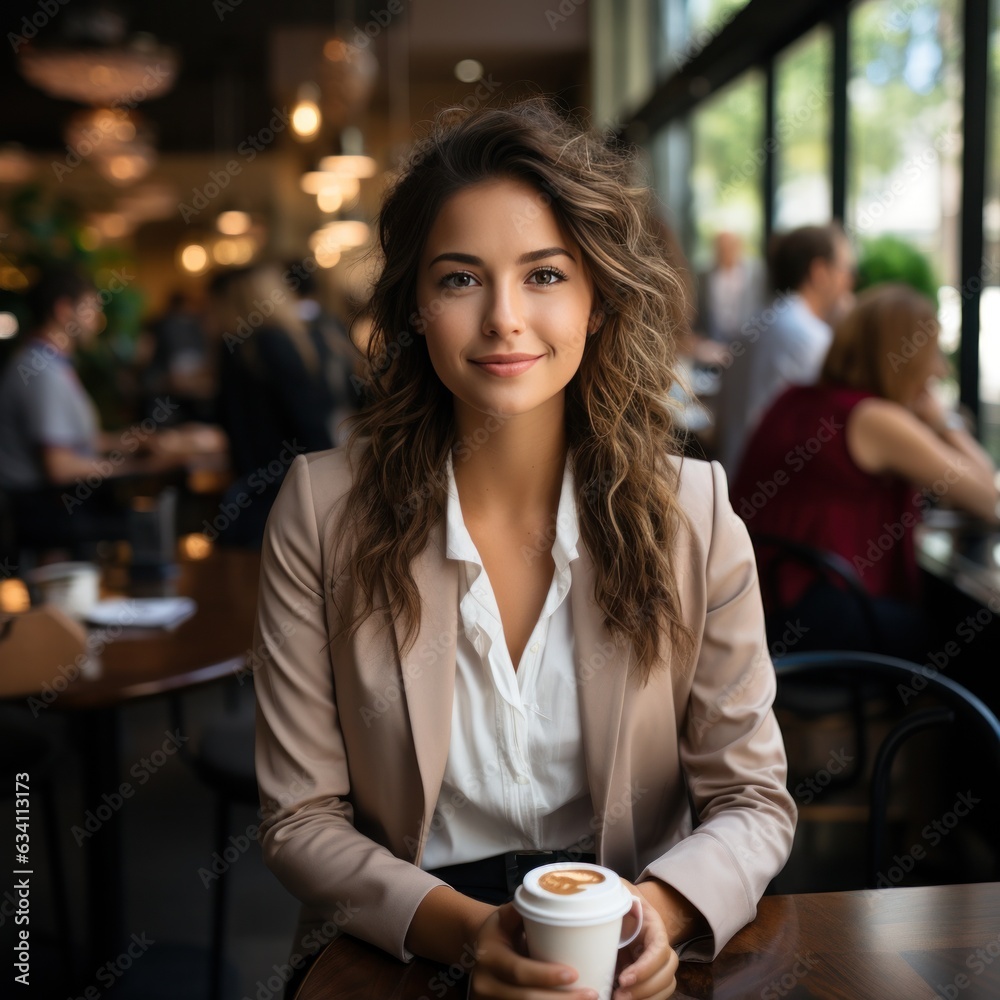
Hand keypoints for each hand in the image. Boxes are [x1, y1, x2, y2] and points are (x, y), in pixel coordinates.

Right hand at [469, 903, 599, 999]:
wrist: (481, 949)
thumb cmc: (502, 930)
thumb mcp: (506, 916)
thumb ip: (524, 909)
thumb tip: (553, 898)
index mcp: (489, 956)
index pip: (519, 971)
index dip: (546, 976)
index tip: (574, 974)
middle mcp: (485, 984)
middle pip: (526, 999)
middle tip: (591, 994)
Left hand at [613, 893, 677, 999]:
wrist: (620, 909)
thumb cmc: (620, 900)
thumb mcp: (619, 892)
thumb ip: (619, 893)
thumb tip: (615, 896)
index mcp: (655, 928)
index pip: (660, 951)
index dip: (645, 968)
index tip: (623, 978)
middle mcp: (660, 949)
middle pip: (667, 975)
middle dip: (645, 989)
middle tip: (619, 995)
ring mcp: (656, 965)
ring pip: (664, 988)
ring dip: (645, 998)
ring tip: (619, 999)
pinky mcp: (647, 977)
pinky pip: (653, 993)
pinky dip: (641, 999)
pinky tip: (619, 996)